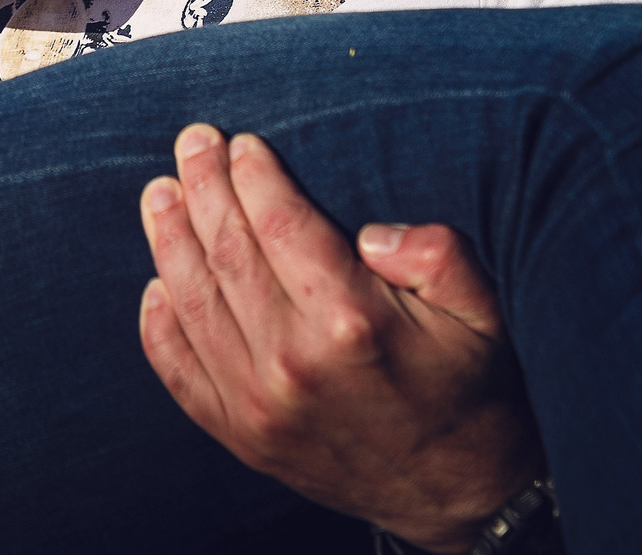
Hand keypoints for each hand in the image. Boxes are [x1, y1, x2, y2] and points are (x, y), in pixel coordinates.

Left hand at [137, 125, 541, 552]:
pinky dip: (159, 325)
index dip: (253, 176)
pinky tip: (156, 285)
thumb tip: (372, 232)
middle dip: (203, 188)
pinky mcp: (242, 438)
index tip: (241, 143)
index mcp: (351, 322)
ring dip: (169, 241)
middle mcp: (293, 363)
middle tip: (191, 144)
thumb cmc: (474, 392)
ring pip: (193, 302)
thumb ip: (439, 257)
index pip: (279, 224)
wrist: (463, 498)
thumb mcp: (485, 314)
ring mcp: (258, 406)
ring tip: (158, 195)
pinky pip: (181, 372)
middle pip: (226, 252)